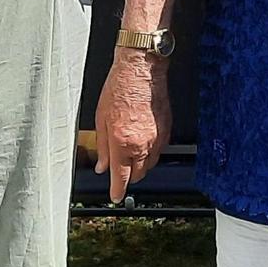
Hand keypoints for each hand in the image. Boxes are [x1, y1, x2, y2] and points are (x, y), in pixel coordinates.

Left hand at [96, 52, 170, 202]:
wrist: (141, 71)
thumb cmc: (120, 88)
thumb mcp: (101, 120)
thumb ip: (102, 147)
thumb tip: (103, 165)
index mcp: (122, 143)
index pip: (121, 177)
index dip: (118, 190)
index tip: (116, 195)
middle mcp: (142, 144)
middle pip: (138, 174)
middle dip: (129, 176)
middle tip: (120, 170)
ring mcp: (157, 138)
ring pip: (150, 164)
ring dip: (140, 164)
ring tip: (130, 153)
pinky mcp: (167, 130)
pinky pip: (159, 150)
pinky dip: (150, 152)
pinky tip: (142, 141)